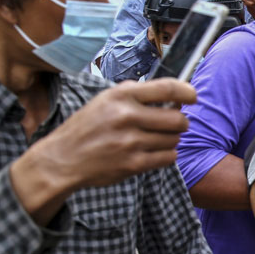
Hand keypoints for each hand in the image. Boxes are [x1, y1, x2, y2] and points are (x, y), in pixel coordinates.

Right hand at [14, 79, 194, 205]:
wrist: (62, 159)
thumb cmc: (88, 127)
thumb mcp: (106, 100)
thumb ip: (138, 96)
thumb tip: (175, 98)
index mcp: (121, 96)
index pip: (167, 89)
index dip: (187, 92)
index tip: (193, 97)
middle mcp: (127, 116)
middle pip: (178, 119)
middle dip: (180, 122)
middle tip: (173, 124)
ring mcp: (131, 142)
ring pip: (174, 139)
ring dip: (171, 139)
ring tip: (155, 138)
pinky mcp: (133, 164)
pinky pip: (168, 157)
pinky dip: (166, 155)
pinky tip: (153, 152)